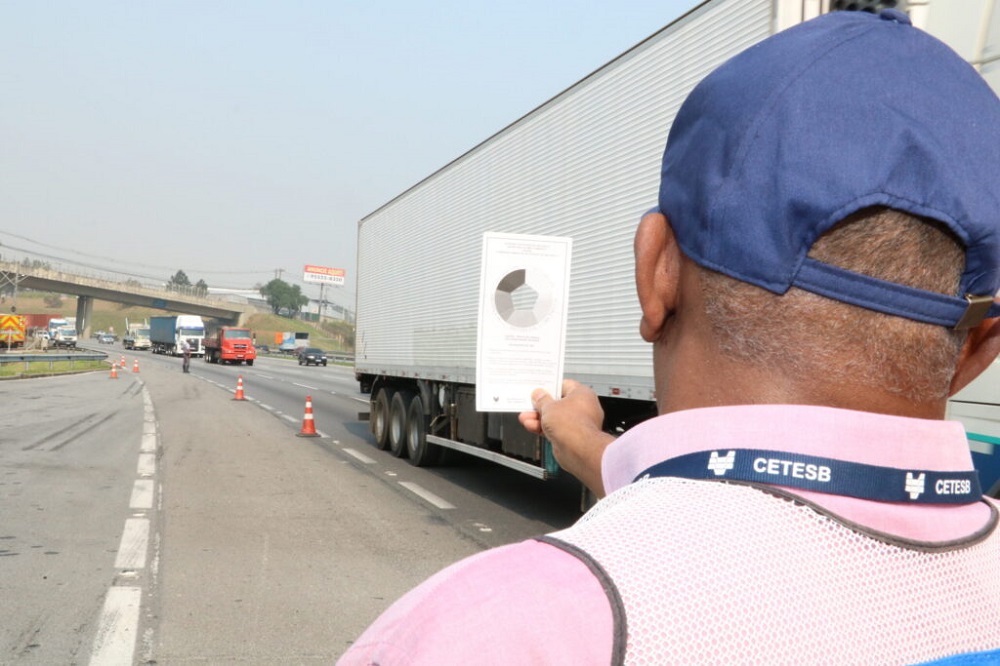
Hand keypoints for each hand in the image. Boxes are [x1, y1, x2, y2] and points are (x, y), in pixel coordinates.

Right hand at [519, 379, 614, 496]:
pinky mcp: (572, 436)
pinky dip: (544, 428)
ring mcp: (578, 423)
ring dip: (540, 418)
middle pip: (558, 403)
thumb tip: (539, 395)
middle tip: (530, 404)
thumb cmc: (572, 424)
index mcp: (582, 394)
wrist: (578, 450)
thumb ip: (541, 400)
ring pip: (556, 418)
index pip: (564, 385)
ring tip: (525, 417)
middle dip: (541, 406)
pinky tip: (531, 426)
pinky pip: (556, 429)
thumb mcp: (548, 406)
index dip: (549, 387)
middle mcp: (584, 407)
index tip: (538, 389)